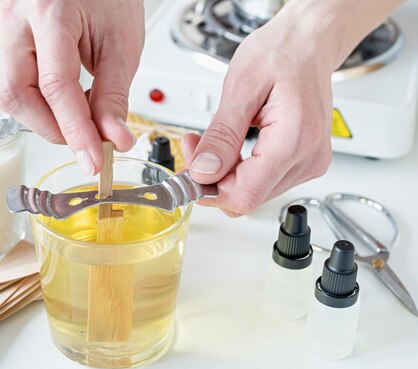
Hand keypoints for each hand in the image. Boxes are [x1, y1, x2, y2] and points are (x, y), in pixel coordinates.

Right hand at [0, 0, 144, 174]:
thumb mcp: (121, 44)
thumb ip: (113, 95)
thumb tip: (113, 138)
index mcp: (49, 11)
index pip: (56, 86)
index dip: (76, 131)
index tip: (93, 160)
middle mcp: (16, 20)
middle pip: (17, 93)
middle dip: (52, 127)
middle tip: (86, 140)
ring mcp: (5, 30)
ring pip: (10, 93)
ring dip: (45, 118)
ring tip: (80, 115)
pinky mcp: (6, 43)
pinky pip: (13, 84)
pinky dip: (40, 104)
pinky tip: (65, 102)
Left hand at [182, 13, 336, 216]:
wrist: (308, 43)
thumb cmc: (280, 53)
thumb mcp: (241, 87)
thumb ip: (221, 135)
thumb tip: (203, 171)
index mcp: (295, 139)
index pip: (245, 194)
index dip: (209, 189)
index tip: (188, 171)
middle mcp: (307, 159)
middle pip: (246, 197)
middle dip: (212, 179)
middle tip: (195, 146)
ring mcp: (308, 164)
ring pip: (252, 193)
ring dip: (224, 174)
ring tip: (212, 141)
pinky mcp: (302, 164)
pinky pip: (262, 182)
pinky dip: (239, 170)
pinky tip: (229, 148)